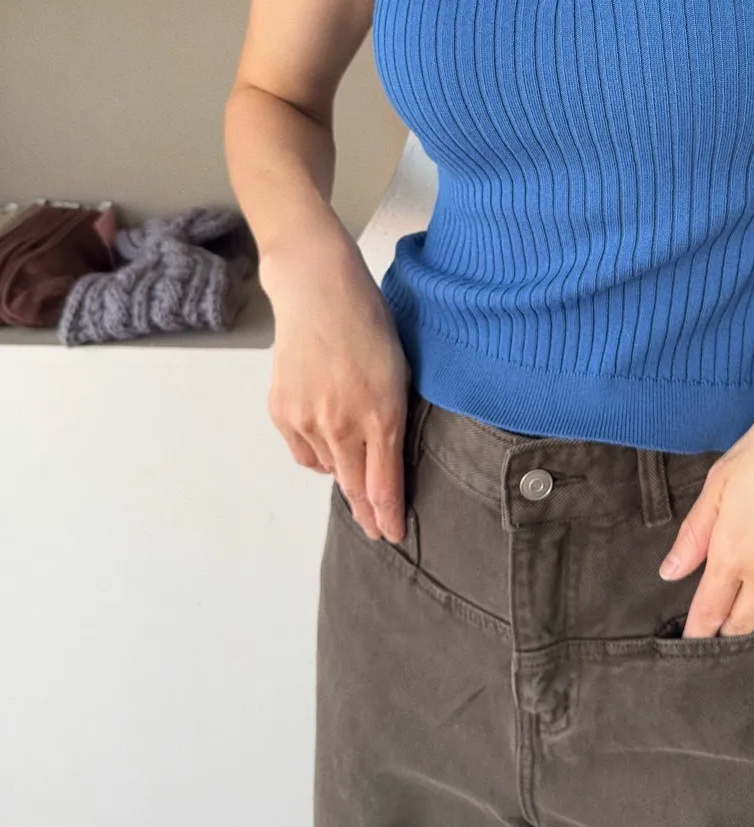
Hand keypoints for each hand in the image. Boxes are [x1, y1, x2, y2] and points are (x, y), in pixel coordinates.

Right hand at [260, 221, 410, 542]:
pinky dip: (318, 453)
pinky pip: (304, 452)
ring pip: (329, 469)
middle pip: (355, 487)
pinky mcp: (281, 412)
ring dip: (344, 474)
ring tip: (355, 466)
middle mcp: (343, 424)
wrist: (318, 291)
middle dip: (368, 513)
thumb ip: (394, 421)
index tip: (394, 535)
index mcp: (382, 414)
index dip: (388, 516)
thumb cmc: (369, 323)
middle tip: (377, 530)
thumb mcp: (399, 372)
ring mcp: (307, 419)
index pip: (384, 484)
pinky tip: (328, 439)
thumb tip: (388, 461)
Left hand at [658, 358, 753, 637]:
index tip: (692, 639)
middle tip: (719, 622)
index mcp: (735, 555)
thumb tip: (671, 572)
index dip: (699, 631)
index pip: (711, 613)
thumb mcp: (722, 480)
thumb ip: (696, 533)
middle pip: (745, 626)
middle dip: (729, 627)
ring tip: (751, 595)